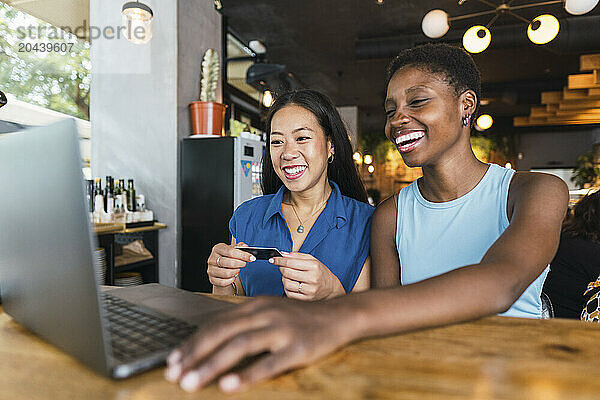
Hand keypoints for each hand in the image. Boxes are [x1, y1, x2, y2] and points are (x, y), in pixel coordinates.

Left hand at [164, 297, 354, 392]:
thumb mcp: (268, 313)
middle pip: (222, 332)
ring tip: (191, 384)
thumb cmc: (298, 319)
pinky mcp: (299, 347)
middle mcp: (265, 313)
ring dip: (212, 365)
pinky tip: (230, 386)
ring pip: (241, 345)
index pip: (216, 323)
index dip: (192, 342)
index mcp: (254, 306)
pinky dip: (248, 374)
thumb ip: (243, 324)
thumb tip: (209, 342)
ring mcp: (282, 329)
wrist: (339, 316)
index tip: (172, 361)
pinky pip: (270, 362)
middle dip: (194, 354)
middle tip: (174, 374)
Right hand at [207, 242, 254, 286]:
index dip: (242, 255)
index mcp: (217, 249)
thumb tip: (245, 246)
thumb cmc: (227, 258)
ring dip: (235, 272)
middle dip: (240, 264)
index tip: (252, 258)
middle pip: (228, 262)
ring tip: (237, 269)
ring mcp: (211, 269)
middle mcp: (212, 259)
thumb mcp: (233, 250)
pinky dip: (230, 280)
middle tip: (244, 264)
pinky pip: (223, 282)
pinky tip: (233, 277)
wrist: (220, 269)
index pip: (230, 251)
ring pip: (226, 273)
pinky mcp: (212, 279)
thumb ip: (239, 247)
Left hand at [270, 252, 344, 299]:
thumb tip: (282, 254)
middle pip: (287, 272)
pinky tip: (292, 284)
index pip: (291, 262)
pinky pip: (289, 293)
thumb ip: (297, 256)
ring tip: (289, 276)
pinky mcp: (306, 299)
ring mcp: (309, 290)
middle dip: (281, 268)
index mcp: (314, 267)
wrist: (331, 288)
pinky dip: (287, 288)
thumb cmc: (321, 272)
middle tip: (282, 267)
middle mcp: (312, 278)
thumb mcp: (313, 260)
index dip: (279, 260)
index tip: (272, 259)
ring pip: (286, 283)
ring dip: (284, 279)